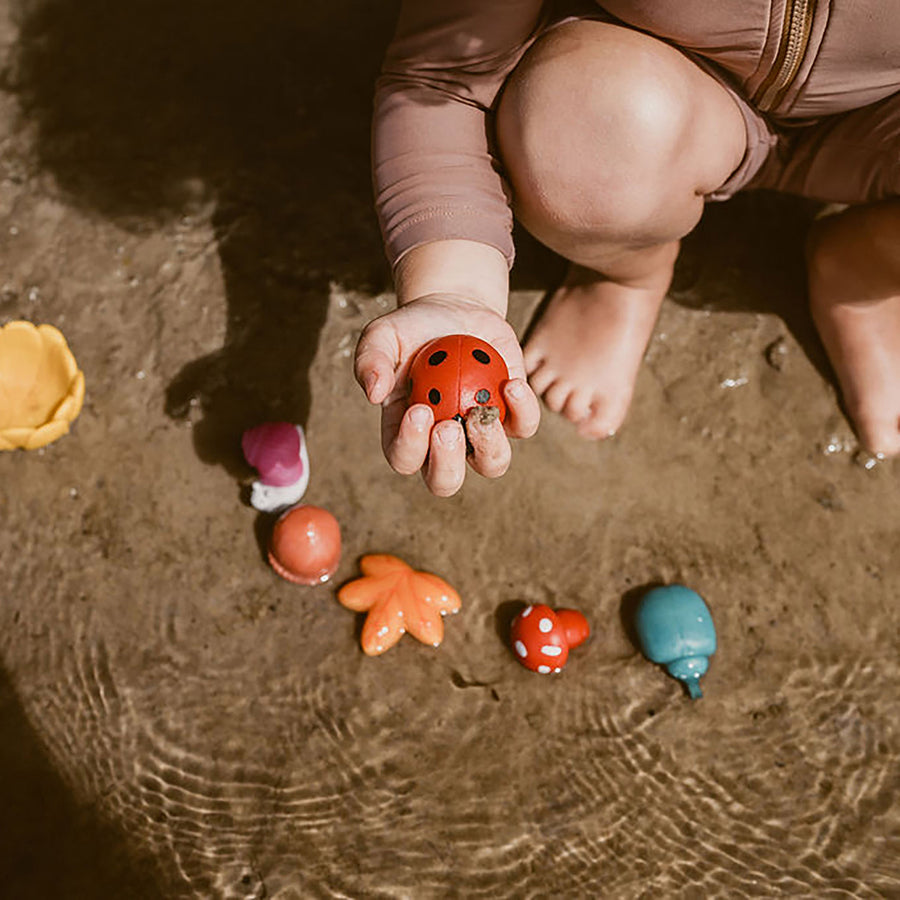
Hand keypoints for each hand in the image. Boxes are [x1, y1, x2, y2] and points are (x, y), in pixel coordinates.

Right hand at [354, 294, 539, 495]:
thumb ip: (370, 361)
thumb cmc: (411, 330)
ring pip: (491, 464)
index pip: (404, 459)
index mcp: (405, 433)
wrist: (453, 310)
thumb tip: (374, 394)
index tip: (419, 410)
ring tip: (481, 411)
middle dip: (448, 462)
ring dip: (489, 445)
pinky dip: (523, 411)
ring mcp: (478, 433)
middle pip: (445, 480)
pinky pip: (524, 427)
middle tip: (448, 426)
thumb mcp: (382, 336)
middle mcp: (442, 444)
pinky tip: (511, 384)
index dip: (411, 445)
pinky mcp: (511, 414)